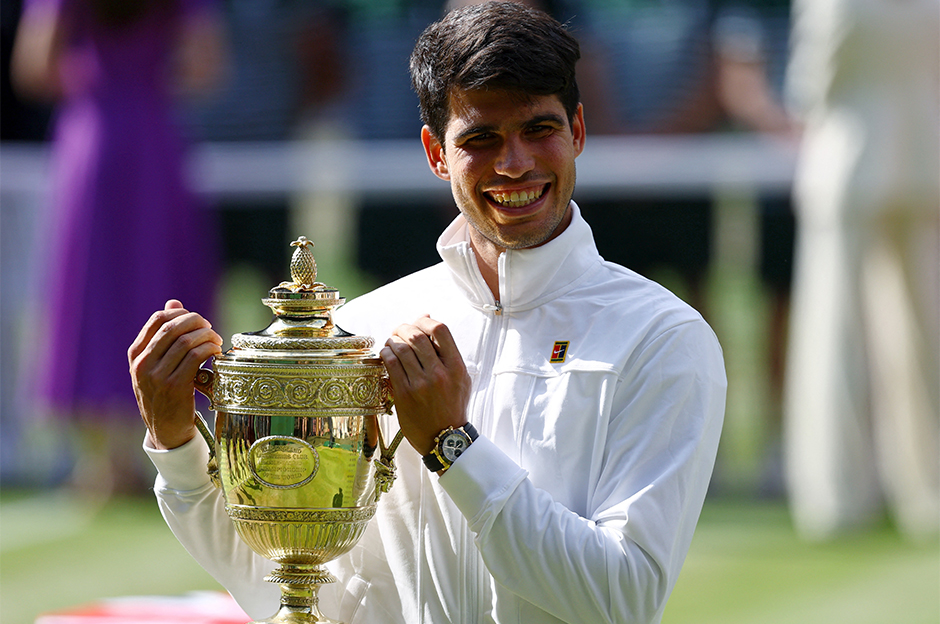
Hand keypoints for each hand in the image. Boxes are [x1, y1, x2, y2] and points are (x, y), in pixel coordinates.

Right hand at [128, 300, 222, 449]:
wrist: (165, 431)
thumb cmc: (164, 394)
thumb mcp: (157, 365)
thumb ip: (164, 335)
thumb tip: (174, 302)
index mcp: (136, 355)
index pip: (158, 319)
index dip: (182, 313)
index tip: (196, 320)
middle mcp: (142, 364)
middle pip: (174, 327)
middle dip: (197, 322)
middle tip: (210, 328)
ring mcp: (157, 376)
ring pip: (186, 340)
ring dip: (207, 335)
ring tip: (216, 340)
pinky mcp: (175, 386)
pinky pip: (196, 356)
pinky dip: (209, 349)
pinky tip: (216, 352)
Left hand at [380, 316, 471, 455]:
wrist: (445, 438)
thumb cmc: (452, 406)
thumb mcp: (460, 378)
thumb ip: (447, 352)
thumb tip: (428, 319)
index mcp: (456, 367)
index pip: (440, 330)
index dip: (426, 321)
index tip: (419, 323)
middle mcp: (440, 373)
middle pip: (417, 336)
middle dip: (404, 328)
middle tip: (399, 331)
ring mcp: (421, 384)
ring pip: (401, 348)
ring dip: (393, 340)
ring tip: (391, 342)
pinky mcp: (405, 394)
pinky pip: (391, 364)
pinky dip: (386, 354)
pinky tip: (387, 355)